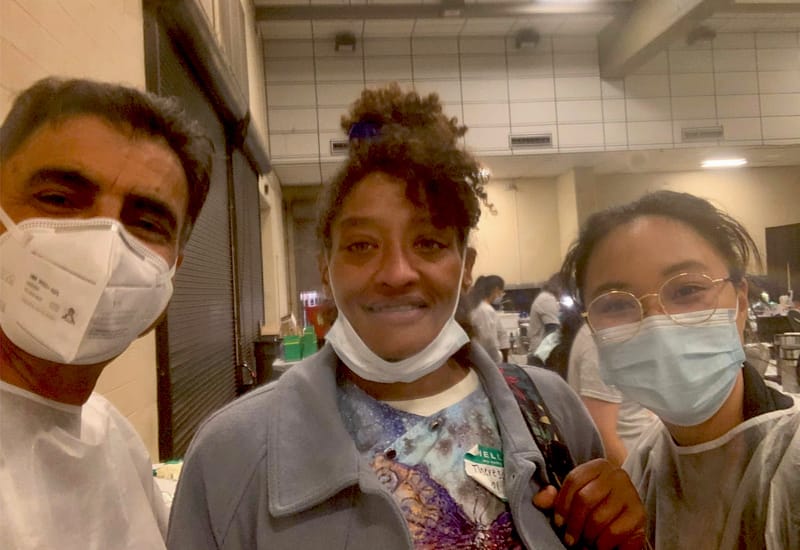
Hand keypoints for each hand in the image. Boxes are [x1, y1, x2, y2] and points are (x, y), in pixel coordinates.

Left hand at [532, 458, 646, 548]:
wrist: (625, 519)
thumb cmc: (596, 507)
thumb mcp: (573, 499)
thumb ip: (554, 498)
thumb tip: (539, 500)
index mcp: (598, 466)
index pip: (574, 480)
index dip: (562, 504)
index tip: (558, 522)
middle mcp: (616, 475)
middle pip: (585, 499)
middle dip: (574, 524)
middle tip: (570, 539)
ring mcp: (630, 493)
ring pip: (598, 518)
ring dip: (587, 536)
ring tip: (585, 542)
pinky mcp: (639, 514)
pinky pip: (613, 532)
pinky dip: (602, 544)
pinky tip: (599, 545)